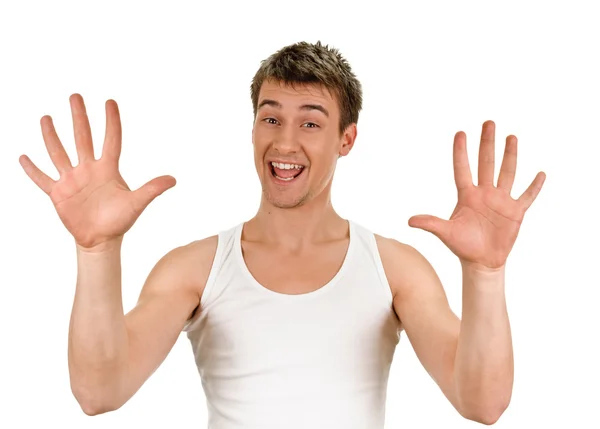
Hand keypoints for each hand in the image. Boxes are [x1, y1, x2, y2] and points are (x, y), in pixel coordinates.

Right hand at [19, 94, 175, 250]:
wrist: (101, 240)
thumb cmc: (120, 220)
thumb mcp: (137, 203)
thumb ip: (152, 189)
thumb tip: (174, 180)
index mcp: (108, 169)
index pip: (111, 140)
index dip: (112, 122)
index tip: (110, 101)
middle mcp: (88, 169)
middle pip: (82, 138)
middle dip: (79, 117)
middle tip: (75, 96)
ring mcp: (72, 180)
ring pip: (59, 153)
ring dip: (51, 136)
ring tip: (46, 118)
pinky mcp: (58, 194)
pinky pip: (42, 179)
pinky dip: (32, 170)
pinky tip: (23, 156)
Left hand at [408, 120, 545, 269]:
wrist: (481, 262)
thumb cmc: (462, 246)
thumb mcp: (446, 233)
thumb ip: (430, 224)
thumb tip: (409, 221)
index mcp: (467, 196)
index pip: (462, 169)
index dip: (461, 152)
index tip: (460, 133)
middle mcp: (484, 193)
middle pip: (486, 163)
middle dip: (487, 143)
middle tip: (488, 122)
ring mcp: (501, 201)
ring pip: (507, 173)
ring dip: (510, 155)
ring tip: (511, 137)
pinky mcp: (515, 212)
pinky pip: (527, 196)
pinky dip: (534, 186)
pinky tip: (541, 173)